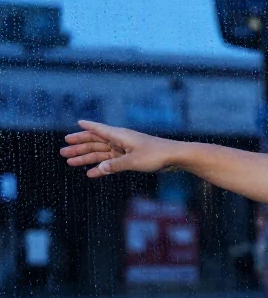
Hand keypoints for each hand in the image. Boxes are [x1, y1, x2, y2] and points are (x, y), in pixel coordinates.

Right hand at [60, 120, 181, 177]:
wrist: (175, 157)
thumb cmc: (156, 155)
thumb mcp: (134, 161)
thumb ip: (115, 165)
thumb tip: (99, 168)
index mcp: (120, 136)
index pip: (99, 130)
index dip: (87, 127)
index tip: (76, 123)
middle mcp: (120, 141)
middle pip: (96, 142)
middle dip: (79, 146)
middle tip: (62, 151)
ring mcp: (125, 150)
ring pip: (101, 153)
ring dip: (86, 158)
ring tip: (70, 162)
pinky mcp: (131, 159)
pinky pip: (111, 163)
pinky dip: (101, 167)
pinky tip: (91, 173)